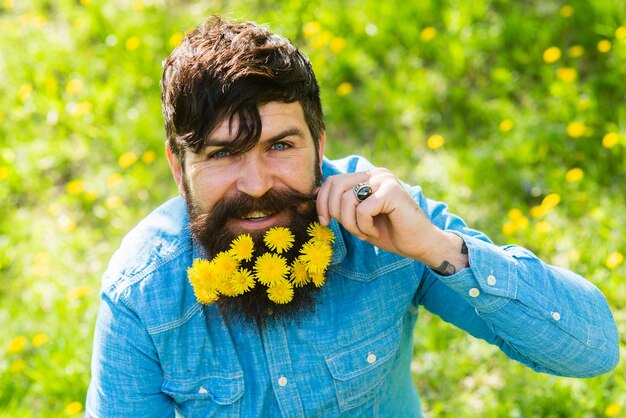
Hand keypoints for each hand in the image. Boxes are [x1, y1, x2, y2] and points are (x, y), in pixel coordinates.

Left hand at [316, 168, 448, 263]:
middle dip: (335, 213)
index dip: (322, 202)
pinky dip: (364, 227)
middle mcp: (376, 173)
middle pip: (336, 186)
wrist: (420, 244)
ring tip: (366, 232)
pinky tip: (376, 232)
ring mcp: (385, 180)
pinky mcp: (391, 191)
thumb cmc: (389, 232)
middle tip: (351, 230)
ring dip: (351, 225)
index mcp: (368, 176)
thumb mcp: (358, 217)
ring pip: (347, 200)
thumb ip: (342, 204)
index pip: (332, 181)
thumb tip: (315, 195)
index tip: (324, 222)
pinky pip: (362, 210)